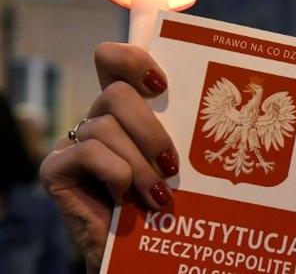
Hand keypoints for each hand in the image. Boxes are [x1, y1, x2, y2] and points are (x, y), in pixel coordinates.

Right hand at [39, 42, 177, 272]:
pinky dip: (116, 174)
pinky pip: (88, 152)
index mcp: (127, 110)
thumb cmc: (167, 205)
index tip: (162, 83)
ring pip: (105, 126)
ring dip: (139, 164)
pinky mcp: (56, 169)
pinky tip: (125, 197)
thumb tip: (221, 105)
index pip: (114, 61)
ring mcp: (72, 143)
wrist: (138, 254)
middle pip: (116, 93)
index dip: (133, 59)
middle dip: (151, 130)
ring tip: (159, 195)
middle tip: (172, 164)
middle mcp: (97, 119)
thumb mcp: (179, 162)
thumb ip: (184, 132)